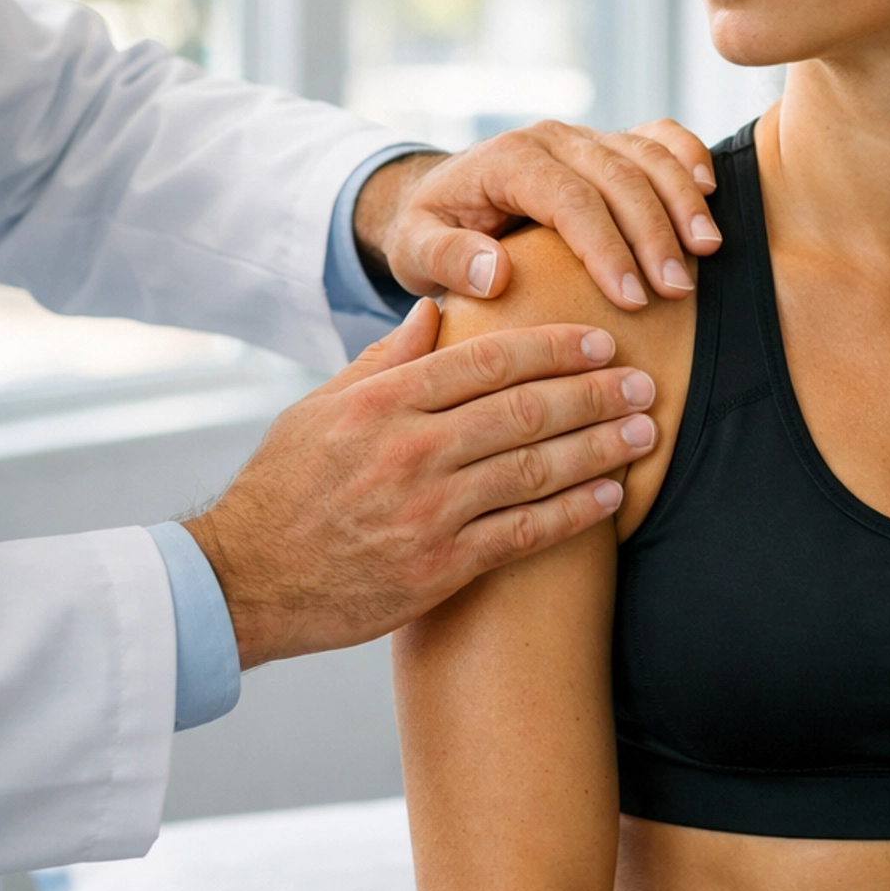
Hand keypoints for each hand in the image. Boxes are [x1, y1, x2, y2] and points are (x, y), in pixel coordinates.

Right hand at [184, 300, 655, 665]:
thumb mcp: (320, 409)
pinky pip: (524, 533)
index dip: (553, 348)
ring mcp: (428, 510)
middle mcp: (410, 449)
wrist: (245, 580)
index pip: (487, 360)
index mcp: (383, 401)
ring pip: (534, 468)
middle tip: (644, 382)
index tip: (600, 341)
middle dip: (594, 393)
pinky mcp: (439, 567)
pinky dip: (573, 513)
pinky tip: (611, 495)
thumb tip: (435, 310)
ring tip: (643, 431)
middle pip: (524, 410)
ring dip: (599, 448)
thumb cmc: (282, 490)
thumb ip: (384, 360)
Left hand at [355, 119, 720, 310]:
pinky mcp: (609, 144)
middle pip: (619, 176)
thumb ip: (446, 259)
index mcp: (509, 160)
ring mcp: (585, 137)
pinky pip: (658, 138)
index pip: (570, 199)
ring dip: (683, 201)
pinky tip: (711, 192)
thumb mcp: (413, 250)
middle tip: (678, 289)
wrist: (440, 195)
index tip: (632, 298)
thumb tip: (495, 272)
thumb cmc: (430, 230)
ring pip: (647, 154)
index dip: (606, 247)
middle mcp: (553, 139)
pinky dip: (688, 157)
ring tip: (708, 251)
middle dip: (654, 233)